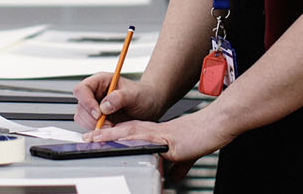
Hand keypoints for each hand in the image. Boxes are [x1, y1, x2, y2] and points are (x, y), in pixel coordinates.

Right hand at [72, 72, 166, 129]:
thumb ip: (121, 97)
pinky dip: (98, 131)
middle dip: (92, 119)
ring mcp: (95, 107)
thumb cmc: (144, 94)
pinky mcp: (97, 119)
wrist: (151, 105)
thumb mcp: (135, 94)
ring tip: (112, 126)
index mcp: (100, 81)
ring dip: (95, 126)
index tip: (98, 114)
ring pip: (82, 118)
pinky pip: (89, 126)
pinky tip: (112, 128)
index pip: (82, 89)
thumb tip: (105, 105)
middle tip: (108, 124)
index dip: (86, 102)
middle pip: (80, 106)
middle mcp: (95, 93)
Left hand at [85, 110, 238, 183]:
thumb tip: (173, 176)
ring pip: (130, 132)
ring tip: (94, 139)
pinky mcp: (168, 141)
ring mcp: (160, 134)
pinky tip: (121, 144)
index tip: (96, 139)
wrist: (216, 126)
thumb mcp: (186, 154)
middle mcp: (155, 131)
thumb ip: (178, 165)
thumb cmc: (203, 136)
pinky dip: (131, 142)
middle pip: (124, 130)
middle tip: (85, 138)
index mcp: (157, 133)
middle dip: (105, 134)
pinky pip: (145, 140)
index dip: (112, 135)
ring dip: (111, 135)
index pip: (129, 133)